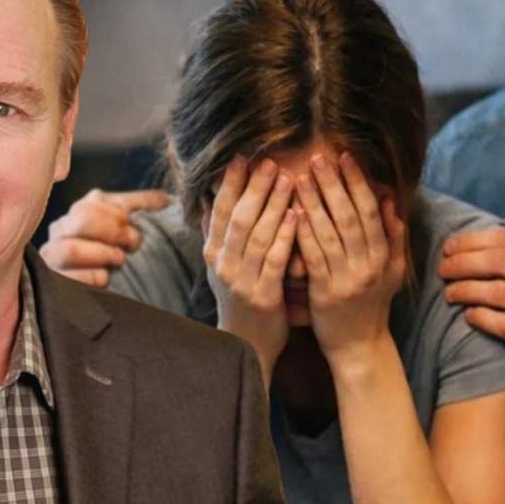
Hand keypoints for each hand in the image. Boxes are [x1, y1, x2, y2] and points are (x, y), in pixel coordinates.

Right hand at [38, 188, 170, 286]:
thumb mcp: (134, 227)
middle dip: (113, 233)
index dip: (119, 216)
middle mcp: (62, 230)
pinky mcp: (55, 282)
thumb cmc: (124, 254)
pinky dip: (92, 278)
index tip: (133, 228)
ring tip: (119, 261)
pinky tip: (105, 280)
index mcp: (81, 210)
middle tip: (131, 246)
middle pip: (82, 220)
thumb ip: (145, 209)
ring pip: (70, 249)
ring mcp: (53, 256)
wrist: (117, 291)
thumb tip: (165, 200)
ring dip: (102, 255)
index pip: (94, 203)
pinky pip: (69, 278)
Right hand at [203, 157, 300, 383]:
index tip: (242, 157)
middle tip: (270, 161)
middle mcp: (223, 264)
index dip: (230, 183)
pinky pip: (274, 260)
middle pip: (238, 218)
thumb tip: (207, 196)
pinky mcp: (262, 296)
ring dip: (272, 205)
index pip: (220, 211)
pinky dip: (284, 236)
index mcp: (214, 254)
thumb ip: (216, 232)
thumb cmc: (241, 300)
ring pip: (256, 235)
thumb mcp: (222, 266)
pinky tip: (297, 216)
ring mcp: (241, 281)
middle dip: (254, 187)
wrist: (246, 346)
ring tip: (288, 179)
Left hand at [295, 152, 405, 362]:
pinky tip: (292, 213)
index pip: (371, 211)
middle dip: (334, 185)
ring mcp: (347, 279)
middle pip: (350, 217)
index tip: (345, 157)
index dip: (358, 183)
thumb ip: (392, 237)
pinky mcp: (325, 293)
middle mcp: (368, 265)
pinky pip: (313, 257)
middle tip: (318, 158)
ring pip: (330, 233)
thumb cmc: (371, 305)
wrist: (359, 346)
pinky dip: (303, 233)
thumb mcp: (392, 271)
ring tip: (299, 177)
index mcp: (384, 257)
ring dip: (314, 203)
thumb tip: (389, 202)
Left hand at [438, 215, 504, 412]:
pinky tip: (468, 317)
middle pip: (498, 260)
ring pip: (497, 291)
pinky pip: (504, 325)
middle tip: (442, 269)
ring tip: (450, 294)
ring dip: (466, 290)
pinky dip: (481, 318)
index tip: (449, 247)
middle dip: (463, 262)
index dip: (471, 240)